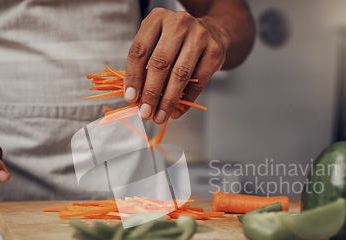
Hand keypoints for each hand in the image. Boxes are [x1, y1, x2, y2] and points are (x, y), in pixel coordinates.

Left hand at [124, 8, 227, 123]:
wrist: (213, 32)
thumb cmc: (179, 39)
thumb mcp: (158, 41)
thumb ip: (147, 64)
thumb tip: (137, 96)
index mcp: (157, 18)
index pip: (140, 50)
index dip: (133, 77)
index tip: (131, 97)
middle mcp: (179, 24)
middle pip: (160, 63)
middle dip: (151, 92)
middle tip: (146, 111)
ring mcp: (199, 36)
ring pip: (180, 74)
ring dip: (168, 100)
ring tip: (160, 115)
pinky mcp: (215, 51)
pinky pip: (198, 81)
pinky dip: (186, 99)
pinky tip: (177, 110)